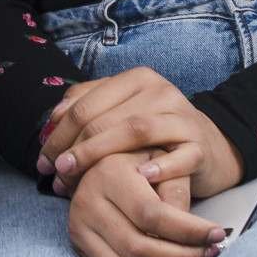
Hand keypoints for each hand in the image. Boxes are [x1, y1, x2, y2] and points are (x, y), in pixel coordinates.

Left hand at [39, 67, 243, 197]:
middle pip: (105, 117)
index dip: (59, 133)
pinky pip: (179, 156)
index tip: (43, 160)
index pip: (86, 103)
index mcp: (135, 79)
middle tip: (55, 174)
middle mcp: (159, 91)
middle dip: (73, 148)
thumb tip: (51, 123)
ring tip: (77, 176)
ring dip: (99, 155)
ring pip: (134, 130)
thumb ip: (89, 108)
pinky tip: (141, 177)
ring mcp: (181, 116)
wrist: (214, 146)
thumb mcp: (123, 113)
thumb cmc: (158, 134)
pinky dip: (159, 167)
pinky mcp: (201, 145)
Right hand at [66, 155, 224, 256]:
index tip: (218, 234)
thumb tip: (196, 233)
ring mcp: (79, 225)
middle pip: (140, 248)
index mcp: (109, 172)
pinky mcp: (80, 244)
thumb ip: (176, 190)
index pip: (152, 214)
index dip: (189, 231)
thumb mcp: (161, 159)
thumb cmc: (140, 160)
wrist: (103, 164)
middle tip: (211, 253)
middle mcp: (87, 200)